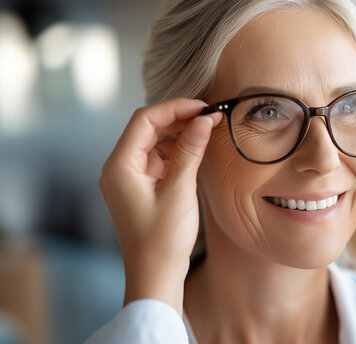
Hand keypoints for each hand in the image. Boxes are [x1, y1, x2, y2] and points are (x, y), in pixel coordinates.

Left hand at [99, 98, 221, 313]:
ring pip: (154, 143)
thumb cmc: (163, 238)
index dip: (175, 108)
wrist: (155, 275)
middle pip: (148, 129)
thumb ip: (190, 151)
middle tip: (209, 116)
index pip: (145, 120)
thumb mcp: (179, 190)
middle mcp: (119, 168)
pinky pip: (158, 160)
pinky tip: (196, 150)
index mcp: (120, 165)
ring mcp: (129, 179)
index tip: (203, 106)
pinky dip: (177, 152)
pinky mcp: (141, 188)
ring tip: (207, 130)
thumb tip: (204, 121)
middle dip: (178, 119)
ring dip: (179, 134)